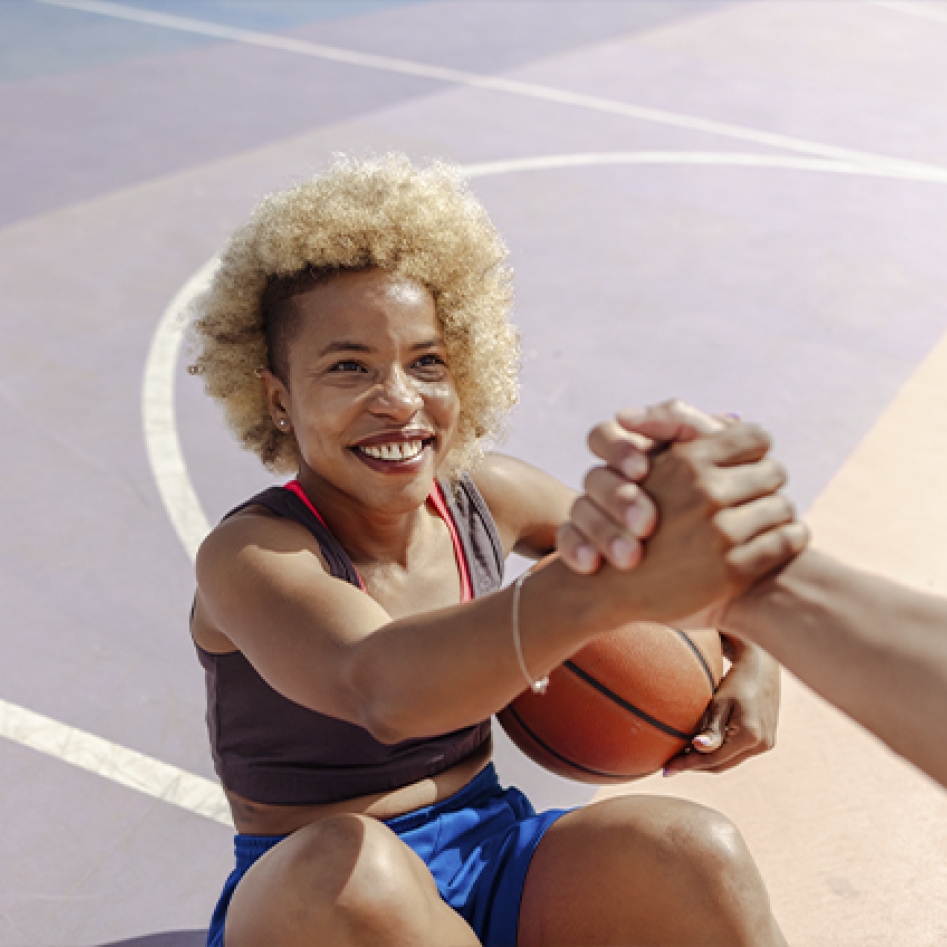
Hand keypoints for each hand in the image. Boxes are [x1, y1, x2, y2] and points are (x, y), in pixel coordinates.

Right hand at [558, 401, 727, 573]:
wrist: (728, 547)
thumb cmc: (726, 487)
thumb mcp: (709, 453)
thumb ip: (681, 422)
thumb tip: (629, 414)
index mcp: (629, 451)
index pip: (605, 436)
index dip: (619, 451)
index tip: (642, 471)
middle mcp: (608, 479)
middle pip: (594, 477)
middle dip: (619, 499)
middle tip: (646, 523)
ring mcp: (595, 512)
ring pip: (579, 511)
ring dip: (602, 530)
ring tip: (630, 557)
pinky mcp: (587, 543)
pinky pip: (567, 542)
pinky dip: (575, 551)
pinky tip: (591, 565)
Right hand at [588, 421, 806, 625]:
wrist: (612, 587)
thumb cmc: (635, 518)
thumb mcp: (650, 465)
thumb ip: (680, 428)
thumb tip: (733, 417)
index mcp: (687, 460)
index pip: (755, 437)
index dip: (753, 453)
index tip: (744, 469)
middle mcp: (704, 493)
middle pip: (775, 471)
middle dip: (766, 484)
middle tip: (753, 498)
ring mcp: (718, 533)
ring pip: (784, 506)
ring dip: (778, 514)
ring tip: (760, 523)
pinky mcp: (732, 570)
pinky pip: (789, 540)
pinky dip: (790, 539)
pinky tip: (772, 544)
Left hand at [663, 637, 779, 774]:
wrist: (761, 666)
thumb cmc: (737, 680)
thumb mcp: (721, 702)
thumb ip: (712, 728)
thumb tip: (697, 747)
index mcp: (750, 736)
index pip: (712, 759)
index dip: (687, 764)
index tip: (665, 769)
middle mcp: (761, 745)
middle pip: (721, 765)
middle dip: (694, 766)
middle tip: (670, 766)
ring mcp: (766, 744)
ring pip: (729, 761)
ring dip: (706, 761)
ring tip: (681, 758)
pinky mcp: (765, 740)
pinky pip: (737, 753)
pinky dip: (719, 753)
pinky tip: (701, 748)